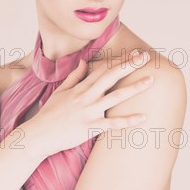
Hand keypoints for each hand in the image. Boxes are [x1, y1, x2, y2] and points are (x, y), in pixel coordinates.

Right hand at [28, 51, 152, 155]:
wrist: (39, 134)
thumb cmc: (49, 114)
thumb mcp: (60, 91)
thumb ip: (74, 76)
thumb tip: (82, 62)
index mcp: (80, 87)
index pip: (103, 69)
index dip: (119, 61)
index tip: (133, 54)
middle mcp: (86, 96)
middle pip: (111, 76)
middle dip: (129, 66)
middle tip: (145, 57)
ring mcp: (89, 111)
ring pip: (116, 97)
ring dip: (134, 88)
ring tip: (151, 80)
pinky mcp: (90, 127)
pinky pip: (112, 124)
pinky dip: (128, 121)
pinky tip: (143, 118)